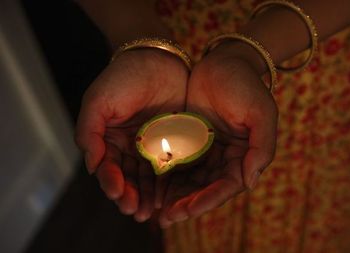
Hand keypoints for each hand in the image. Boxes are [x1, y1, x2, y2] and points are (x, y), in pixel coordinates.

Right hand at [75, 49, 187, 221]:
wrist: (158, 57)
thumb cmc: (124, 77)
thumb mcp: (98, 100)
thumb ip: (89, 131)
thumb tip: (92, 165)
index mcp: (110, 140)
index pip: (108, 168)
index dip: (112, 183)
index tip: (118, 194)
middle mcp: (131, 147)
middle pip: (129, 178)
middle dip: (131, 197)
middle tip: (136, 212)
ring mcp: (154, 146)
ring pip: (150, 178)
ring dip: (150, 196)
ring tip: (153, 212)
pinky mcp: (176, 143)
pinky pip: (173, 167)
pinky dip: (170, 183)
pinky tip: (172, 196)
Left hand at [157, 42, 277, 226]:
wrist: (226, 61)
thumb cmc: (247, 86)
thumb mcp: (262, 114)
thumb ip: (262, 148)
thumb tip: (250, 182)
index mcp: (244, 156)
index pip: (227, 185)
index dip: (209, 199)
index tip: (188, 210)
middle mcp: (226, 158)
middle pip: (206, 188)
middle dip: (187, 204)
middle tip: (167, 217)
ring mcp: (207, 150)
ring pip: (190, 180)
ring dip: (175, 196)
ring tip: (156, 210)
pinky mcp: (190, 140)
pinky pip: (178, 163)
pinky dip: (167, 177)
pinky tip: (152, 187)